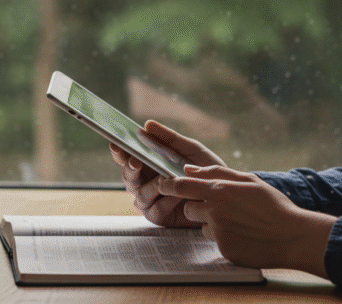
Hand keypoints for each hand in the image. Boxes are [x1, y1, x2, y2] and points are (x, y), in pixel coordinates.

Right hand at [109, 120, 223, 227]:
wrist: (225, 196)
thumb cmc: (205, 171)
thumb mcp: (190, 150)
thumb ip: (169, 138)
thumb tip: (147, 124)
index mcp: (148, 164)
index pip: (127, 157)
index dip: (119, 151)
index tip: (116, 144)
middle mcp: (144, 182)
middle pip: (127, 176)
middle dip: (129, 168)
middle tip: (136, 161)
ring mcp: (150, 201)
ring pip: (139, 194)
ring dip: (152, 186)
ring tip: (164, 179)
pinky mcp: (159, 217)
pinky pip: (155, 209)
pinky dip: (166, 201)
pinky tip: (177, 197)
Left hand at [157, 165, 334, 276]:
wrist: (292, 236)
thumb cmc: (273, 205)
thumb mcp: (248, 180)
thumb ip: (216, 173)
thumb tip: (189, 169)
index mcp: (219, 191)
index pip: (181, 186)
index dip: (168, 184)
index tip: (162, 184)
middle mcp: (214, 211)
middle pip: (189, 208)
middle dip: (198, 207)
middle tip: (220, 206)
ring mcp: (218, 232)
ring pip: (202, 225)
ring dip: (212, 223)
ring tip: (237, 221)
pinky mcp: (224, 249)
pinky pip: (215, 241)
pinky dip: (225, 237)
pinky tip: (243, 234)